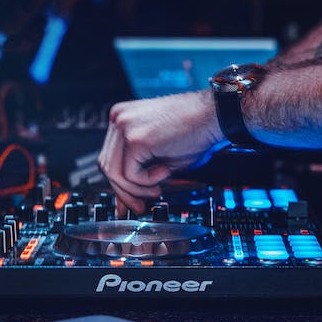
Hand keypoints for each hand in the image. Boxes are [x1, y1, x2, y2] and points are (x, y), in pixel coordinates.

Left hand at [98, 91, 224, 214]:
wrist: (215, 116)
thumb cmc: (195, 132)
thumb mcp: (160, 157)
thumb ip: (139, 175)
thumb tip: (125, 201)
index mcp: (122, 118)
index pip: (109, 157)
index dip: (118, 183)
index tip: (128, 201)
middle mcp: (118, 118)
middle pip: (106, 166)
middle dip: (124, 191)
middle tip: (140, 205)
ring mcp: (124, 126)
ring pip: (115, 174)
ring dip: (137, 189)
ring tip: (158, 187)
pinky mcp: (134, 138)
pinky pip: (130, 175)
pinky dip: (147, 181)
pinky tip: (165, 171)